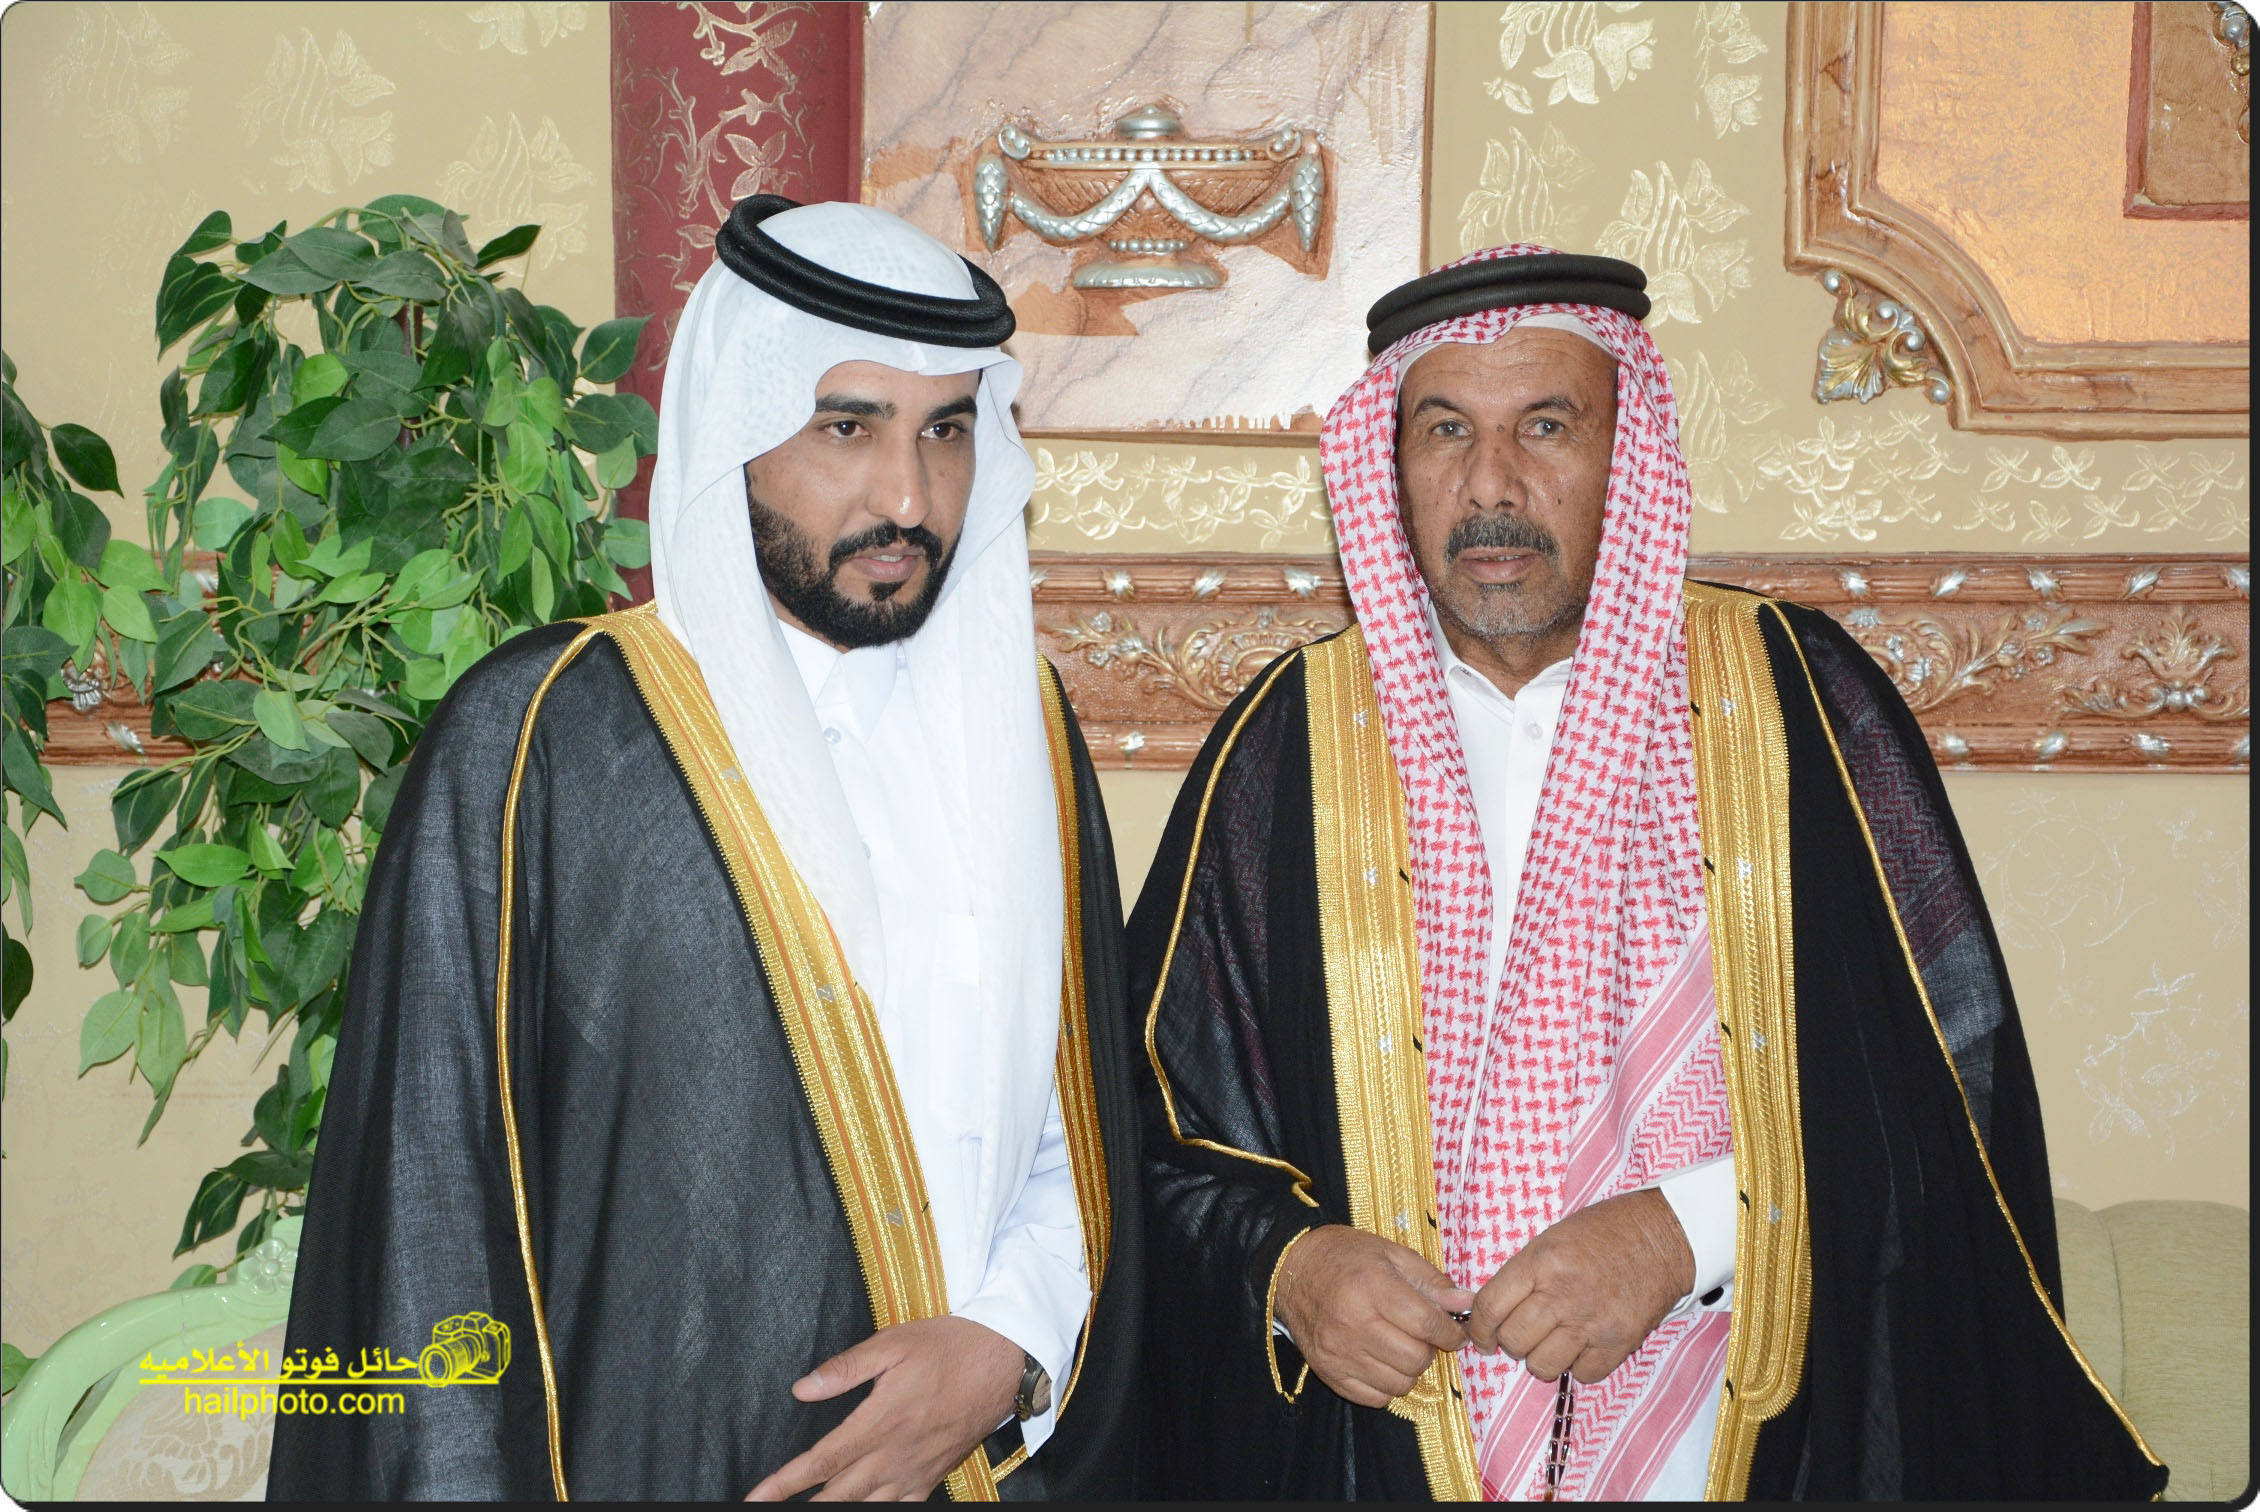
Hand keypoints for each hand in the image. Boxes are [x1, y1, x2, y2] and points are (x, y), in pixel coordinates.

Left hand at [744, 1317, 1021, 1501]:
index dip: (784, 1483)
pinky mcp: (936, 1472)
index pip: (820, 1462)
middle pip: (838, 1494)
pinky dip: (879, 1510)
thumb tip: (802, 1389)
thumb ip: (846, 1369)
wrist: (1005, 1360)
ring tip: (813, 1510)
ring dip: (839, 1509)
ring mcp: (917, 1469)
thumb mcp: (893, 1343)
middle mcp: (895, 1454)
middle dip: (803, 1505)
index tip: (756, 1496)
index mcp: (879, 1423)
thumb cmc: (949, 1346)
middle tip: (770, 1510)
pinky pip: (902, 1505)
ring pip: (868, 1505)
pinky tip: (868, 1507)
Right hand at [1271, 1225, 1475, 1408]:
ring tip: (1399, 1346)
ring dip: (1409, 1369)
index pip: (1426, 1323)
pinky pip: (1375, 1398)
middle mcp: (1352, 1323)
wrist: (1291, 1269)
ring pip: (1400, 1384)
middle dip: (1429, 1349)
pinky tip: (1380, 1360)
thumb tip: (1466, 1303)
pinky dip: (1386, 1385)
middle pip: (1416, 1359)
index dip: (1450, 1332)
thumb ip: (1430, 1281)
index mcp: (1370, 1287)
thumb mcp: (1390, 1254)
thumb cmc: (1345, 1257)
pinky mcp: (1327, 1372)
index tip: (1454, 1331)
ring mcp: (1338, 1352)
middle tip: (1420, 1335)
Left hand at [1465, 1188, 1694, 1384]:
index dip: (1478, 1329)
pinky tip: (1583, 1344)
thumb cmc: (1601, 1234)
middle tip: (1523, 1331)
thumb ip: (1518, 1275)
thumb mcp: (1550, 1240)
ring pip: (1542, 1365)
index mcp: (1541, 1262)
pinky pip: (1582, 1374)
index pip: (1491, 1307)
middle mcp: (1564, 1294)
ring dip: (1542, 1357)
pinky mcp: (1620, 1342)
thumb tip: (1482, 1311)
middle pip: (1514, 1341)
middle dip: (1511, 1341)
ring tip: (1553, 1340)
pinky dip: (1579, 1365)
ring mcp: (1593, 1321)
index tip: (1481, 1336)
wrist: (1661, 1237)